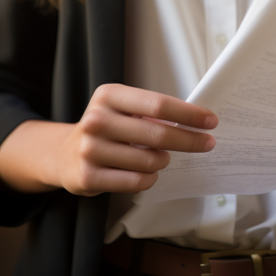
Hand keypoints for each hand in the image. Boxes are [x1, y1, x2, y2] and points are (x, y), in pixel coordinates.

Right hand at [0, 83, 216, 196]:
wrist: (64, 154)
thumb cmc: (106, 128)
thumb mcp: (123, 109)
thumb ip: (152, 112)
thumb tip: (195, 119)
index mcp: (109, 95)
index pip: (158, 104)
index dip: (188, 114)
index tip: (210, 121)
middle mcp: (96, 119)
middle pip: (158, 134)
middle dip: (189, 140)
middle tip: (207, 143)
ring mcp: (90, 149)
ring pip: (150, 160)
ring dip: (163, 160)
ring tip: (160, 157)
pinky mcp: (88, 177)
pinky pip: (136, 181)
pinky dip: (149, 178)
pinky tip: (148, 172)